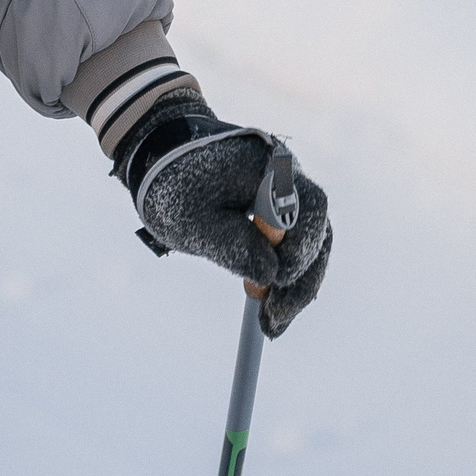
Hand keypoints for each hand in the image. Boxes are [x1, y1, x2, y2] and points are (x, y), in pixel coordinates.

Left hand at [113, 96, 331, 337]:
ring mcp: (285, 191)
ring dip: (294, 282)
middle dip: (300, 281)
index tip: (272, 287)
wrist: (159, 152)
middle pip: (316, 233)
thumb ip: (232, 245)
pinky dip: (284, 270)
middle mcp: (287, 177)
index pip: (307, 213)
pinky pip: (293, 241)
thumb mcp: (190, 220)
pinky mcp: (277, 207)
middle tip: (274, 323)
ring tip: (271, 322)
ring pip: (308, 242)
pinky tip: (269, 301)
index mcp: (270, 169)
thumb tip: (271, 275)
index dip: (299, 254)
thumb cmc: (171, 180)